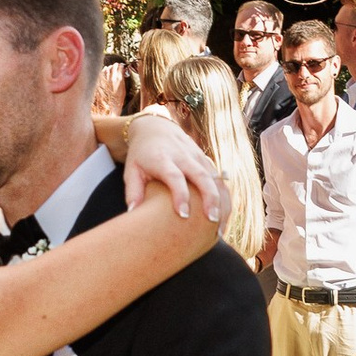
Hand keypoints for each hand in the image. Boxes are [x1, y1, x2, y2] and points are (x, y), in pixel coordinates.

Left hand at [119, 104, 223, 228]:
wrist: (156, 128)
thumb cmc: (141, 155)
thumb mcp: (131, 170)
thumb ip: (132, 192)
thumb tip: (133, 215)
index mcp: (163, 159)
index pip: (175, 176)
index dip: (180, 195)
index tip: (183, 214)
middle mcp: (184, 157)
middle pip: (202, 176)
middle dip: (210, 199)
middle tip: (212, 221)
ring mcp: (198, 158)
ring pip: (216, 180)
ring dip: (221, 202)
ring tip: (220, 228)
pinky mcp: (207, 161)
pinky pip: (221, 182)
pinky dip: (225, 200)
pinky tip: (223, 219)